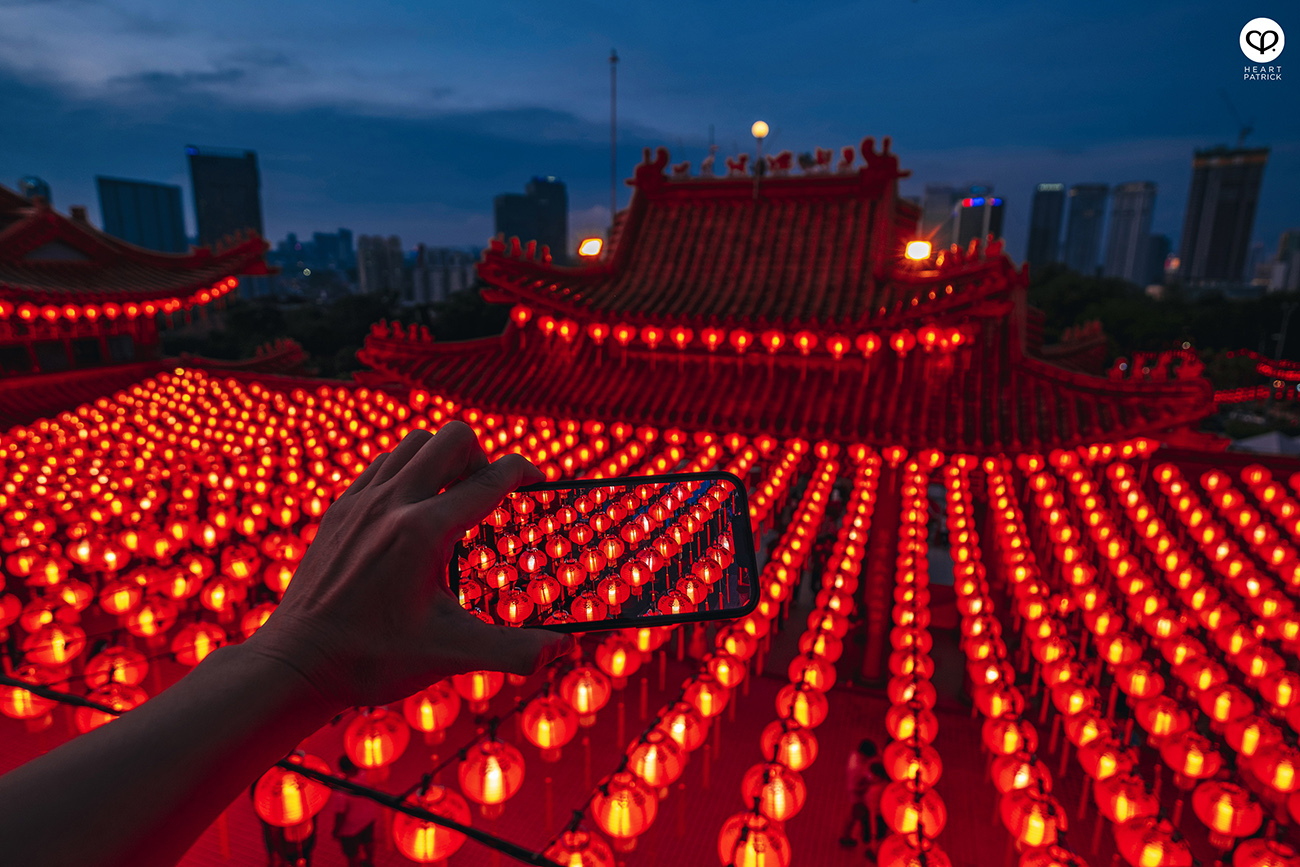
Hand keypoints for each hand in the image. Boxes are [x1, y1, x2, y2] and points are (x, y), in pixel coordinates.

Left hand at [244, 422, 574, 710]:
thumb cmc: (372, 659)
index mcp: (424, 532)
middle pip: (452, 438)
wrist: (295, 664)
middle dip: (481, 456)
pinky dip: (407, 472)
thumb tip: (560, 651)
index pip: (491, 479)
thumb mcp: (451, 655)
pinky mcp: (339, 510)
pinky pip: (382, 464)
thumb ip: (514, 651)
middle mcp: (392, 504)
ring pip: (414, 444)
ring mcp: (361, 502)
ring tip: (452, 500)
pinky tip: (412, 511)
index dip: (524, 472)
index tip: (537, 482)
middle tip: (486, 494)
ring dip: (442, 460)